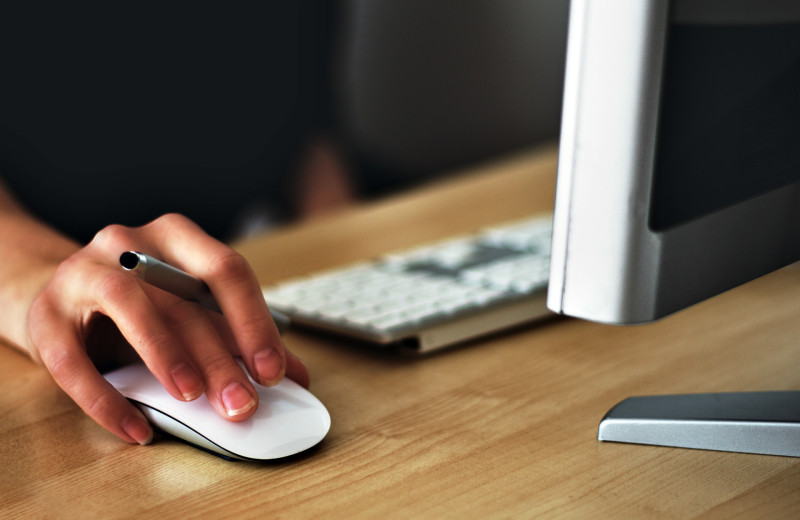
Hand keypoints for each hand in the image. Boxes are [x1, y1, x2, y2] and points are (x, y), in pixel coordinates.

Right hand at [26, 213, 308, 444]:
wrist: (61, 298)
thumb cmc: (140, 304)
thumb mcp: (191, 311)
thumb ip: (239, 337)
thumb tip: (295, 374)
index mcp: (177, 238)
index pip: (226, 270)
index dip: (253, 322)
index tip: (274, 370)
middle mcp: (129, 243)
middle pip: (182, 298)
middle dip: (219, 356)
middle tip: (242, 402)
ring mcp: (82, 273)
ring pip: (128, 305)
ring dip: (166, 354)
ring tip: (192, 397)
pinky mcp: (45, 315)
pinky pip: (72, 359)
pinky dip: (106, 399)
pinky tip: (136, 428)